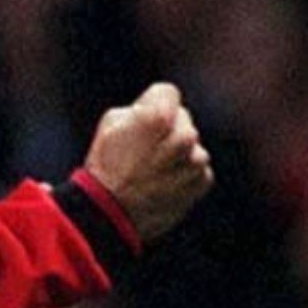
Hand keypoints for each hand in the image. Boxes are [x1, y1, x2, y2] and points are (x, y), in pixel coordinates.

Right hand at [83, 81, 213, 241]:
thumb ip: (139, 108)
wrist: (112, 215)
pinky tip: (163, 183)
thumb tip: (154, 110)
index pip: (168, 92)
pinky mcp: (201, 181)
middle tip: (143, 150)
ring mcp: (196, 160)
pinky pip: (198, 168)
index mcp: (160, 117)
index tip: (141, 120)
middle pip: (182, 118)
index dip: (152, 104)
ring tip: (153, 171)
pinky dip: (185, 174)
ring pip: (191, 144)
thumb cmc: (106, 167)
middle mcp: (184, 136)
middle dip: (167, 129)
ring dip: (177, 153)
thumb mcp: (110, 123)